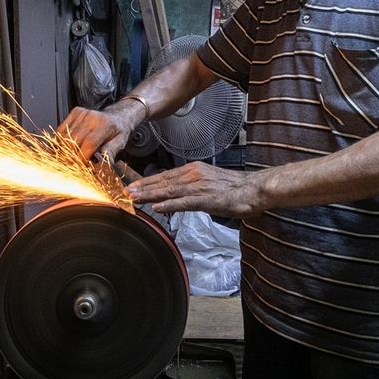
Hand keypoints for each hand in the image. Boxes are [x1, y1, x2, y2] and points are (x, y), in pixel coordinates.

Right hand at [57, 102, 144, 161]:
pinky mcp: (75, 112)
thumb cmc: (118, 131)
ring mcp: (83, 114)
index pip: (89, 143)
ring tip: (70, 157)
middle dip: (72, 155)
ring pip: (65, 136)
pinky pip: (61, 129)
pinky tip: (67, 147)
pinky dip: (61, 140)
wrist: (117, 116)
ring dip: (65, 149)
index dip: (82, 157)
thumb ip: (110, 153)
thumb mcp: (119, 143)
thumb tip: (103, 164)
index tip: (81, 166)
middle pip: (74, 140)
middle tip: (74, 164)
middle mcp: (92, 117)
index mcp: (105, 125)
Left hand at [127, 162, 265, 217]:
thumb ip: (189, 188)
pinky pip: (185, 202)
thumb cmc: (233, 188)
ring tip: (133, 197)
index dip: (145, 181)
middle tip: (123, 191)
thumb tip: (172, 195)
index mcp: (192, 171)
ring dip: (150, 195)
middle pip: (162, 182)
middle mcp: (193, 175)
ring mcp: (200, 186)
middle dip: (141, 187)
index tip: (129, 184)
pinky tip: (158, 207)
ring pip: (170, 190)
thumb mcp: (207, 183)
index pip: (163, 176)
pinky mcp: (208, 199)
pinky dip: (170, 205)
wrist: (254, 189)